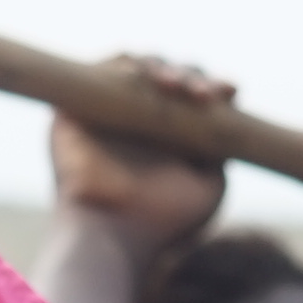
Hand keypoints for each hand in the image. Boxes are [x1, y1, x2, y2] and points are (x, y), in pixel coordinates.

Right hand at [46, 57, 237, 256]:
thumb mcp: (210, 186)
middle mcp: (133, 123)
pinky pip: (99, 71)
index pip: (189, 95)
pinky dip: (124, 66)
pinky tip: (145, 78)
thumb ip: (220, 149)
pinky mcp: (73, 111)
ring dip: (161, 68)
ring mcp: (103, 116)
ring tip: (175, 88)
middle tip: (202, 96)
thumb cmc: (162, 223)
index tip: (227, 92)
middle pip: (165, 76)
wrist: (113, 237)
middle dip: (190, 77)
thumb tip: (228, 113)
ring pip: (135, 67)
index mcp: (165, 138)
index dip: (209, 86)